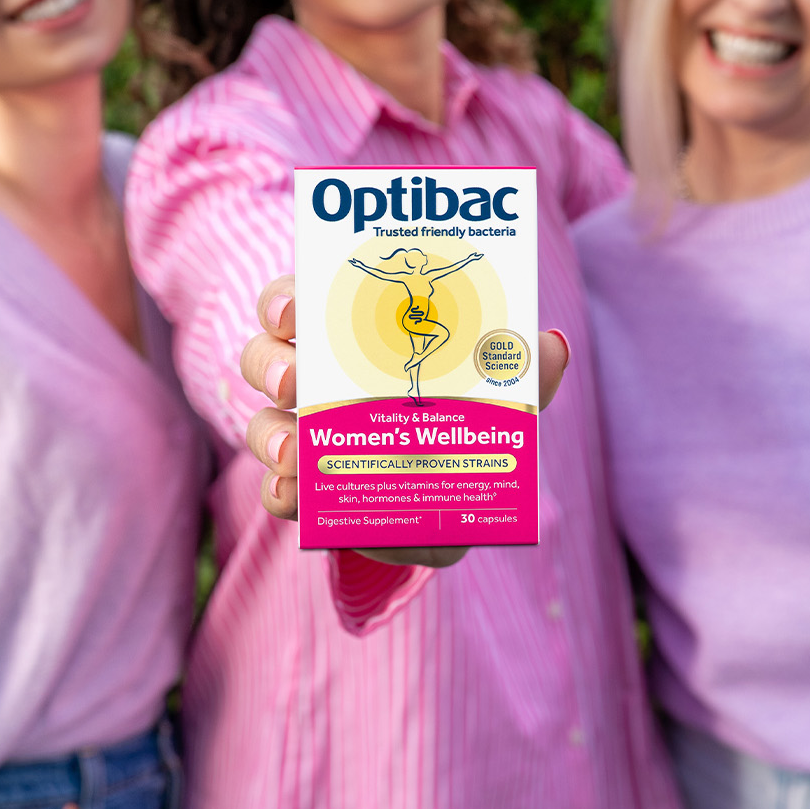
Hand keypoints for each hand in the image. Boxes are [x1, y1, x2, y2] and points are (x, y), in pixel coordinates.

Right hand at [238, 275, 571, 568]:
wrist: (442, 508)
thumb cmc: (460, 428)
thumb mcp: (494, 399)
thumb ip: (521, 375)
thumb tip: (550, 344)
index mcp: (346, 337)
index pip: (297, 302)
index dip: (284, 299)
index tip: (293, 311)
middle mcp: (310, 380)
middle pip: (265, 355)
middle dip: (272, 363)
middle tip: (294, 381)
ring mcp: (298, 436)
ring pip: (260, 422)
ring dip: (269, 434)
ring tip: (294, 453)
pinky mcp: (302, 493)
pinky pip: (273, 491)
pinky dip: (279, 494)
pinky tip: (295, 496)